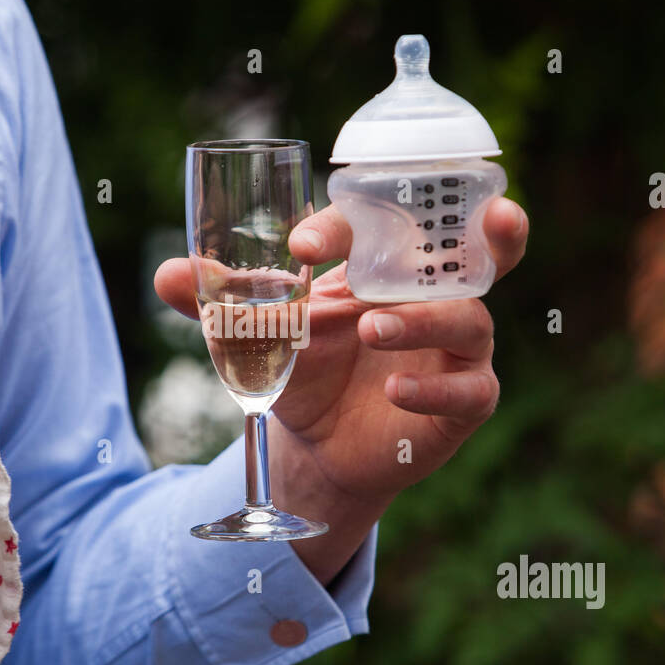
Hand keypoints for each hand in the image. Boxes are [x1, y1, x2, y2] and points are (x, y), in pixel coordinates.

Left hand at [154, 196, 527, 584]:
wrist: (317, 449)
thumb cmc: (302, 372)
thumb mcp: (261, 337)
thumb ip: (222, 306)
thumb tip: (167, 274)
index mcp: (387, 264)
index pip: (382, 223)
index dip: (346, 225)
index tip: (303, 246)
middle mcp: (433, 296)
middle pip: (483, 250)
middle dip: (498, 228)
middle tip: (493, 214)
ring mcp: (455, 347)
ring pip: (468, 318)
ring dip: (423, 319)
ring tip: (372, 329)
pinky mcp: (466, 399)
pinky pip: (469, 387)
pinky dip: (433, 386)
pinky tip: (397, 389)